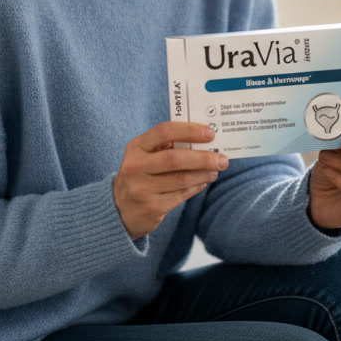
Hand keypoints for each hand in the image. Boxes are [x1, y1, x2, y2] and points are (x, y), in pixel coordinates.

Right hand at [114, 122, 228, 239]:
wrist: (118, 209)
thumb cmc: (140, 174)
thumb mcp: (145, 156)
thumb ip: (168, 146)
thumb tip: (203, 139)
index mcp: (136, 147)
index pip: (164, 131)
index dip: (189, 131)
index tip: (210, 133)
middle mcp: (135, 167)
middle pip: (175, 158)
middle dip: (203, 158)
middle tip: (222, 159)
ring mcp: (141, 189)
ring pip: (181, 179)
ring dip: (203, 174)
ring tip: (215, 170)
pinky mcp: (151, 208)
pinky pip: (181, 195)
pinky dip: (196, 187)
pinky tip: (203, 182)